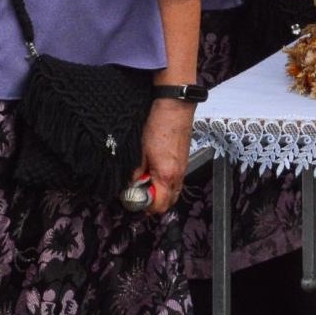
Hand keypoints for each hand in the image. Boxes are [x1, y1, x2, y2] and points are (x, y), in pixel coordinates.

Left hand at [134, 98, 193, 213]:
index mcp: (166, 175)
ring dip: (160, 192)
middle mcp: (178, 176)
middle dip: (154, 203)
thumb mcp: (140, 151)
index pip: (158, 205)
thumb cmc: (158, 126)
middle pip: (168, 203)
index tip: (133, 198)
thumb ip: (135, 173)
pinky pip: (176, 181)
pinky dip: (166, 182)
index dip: (144, 206)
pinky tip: (155, 170)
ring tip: (147, 181)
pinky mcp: (184, 162)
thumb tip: (131, 185)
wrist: (175, 108)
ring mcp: (183, 169)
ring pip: (173, 192)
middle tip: (140, 192)